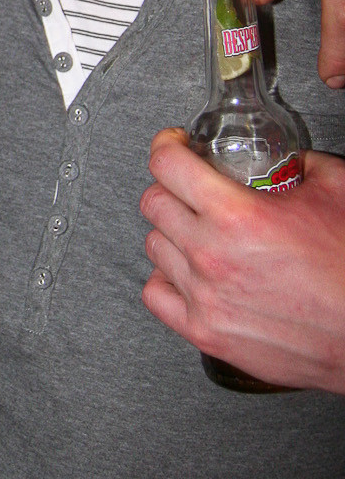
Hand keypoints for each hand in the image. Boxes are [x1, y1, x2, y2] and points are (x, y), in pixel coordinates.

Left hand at [140, 128, 344, 391]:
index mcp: (238, 216)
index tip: (174, 145)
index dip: (167, 145)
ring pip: (154, 246)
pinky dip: (166, 278)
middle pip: (153, 203)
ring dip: (170, 231)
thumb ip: (302, 165)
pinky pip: (156, 295)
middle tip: (189, 186)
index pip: (167, 165)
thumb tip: (289, 160)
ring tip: (195, 229)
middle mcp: (212, 256)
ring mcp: (205, 297)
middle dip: (169, 186)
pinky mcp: (207, 333)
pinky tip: (186, 271)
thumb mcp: (336, 191)